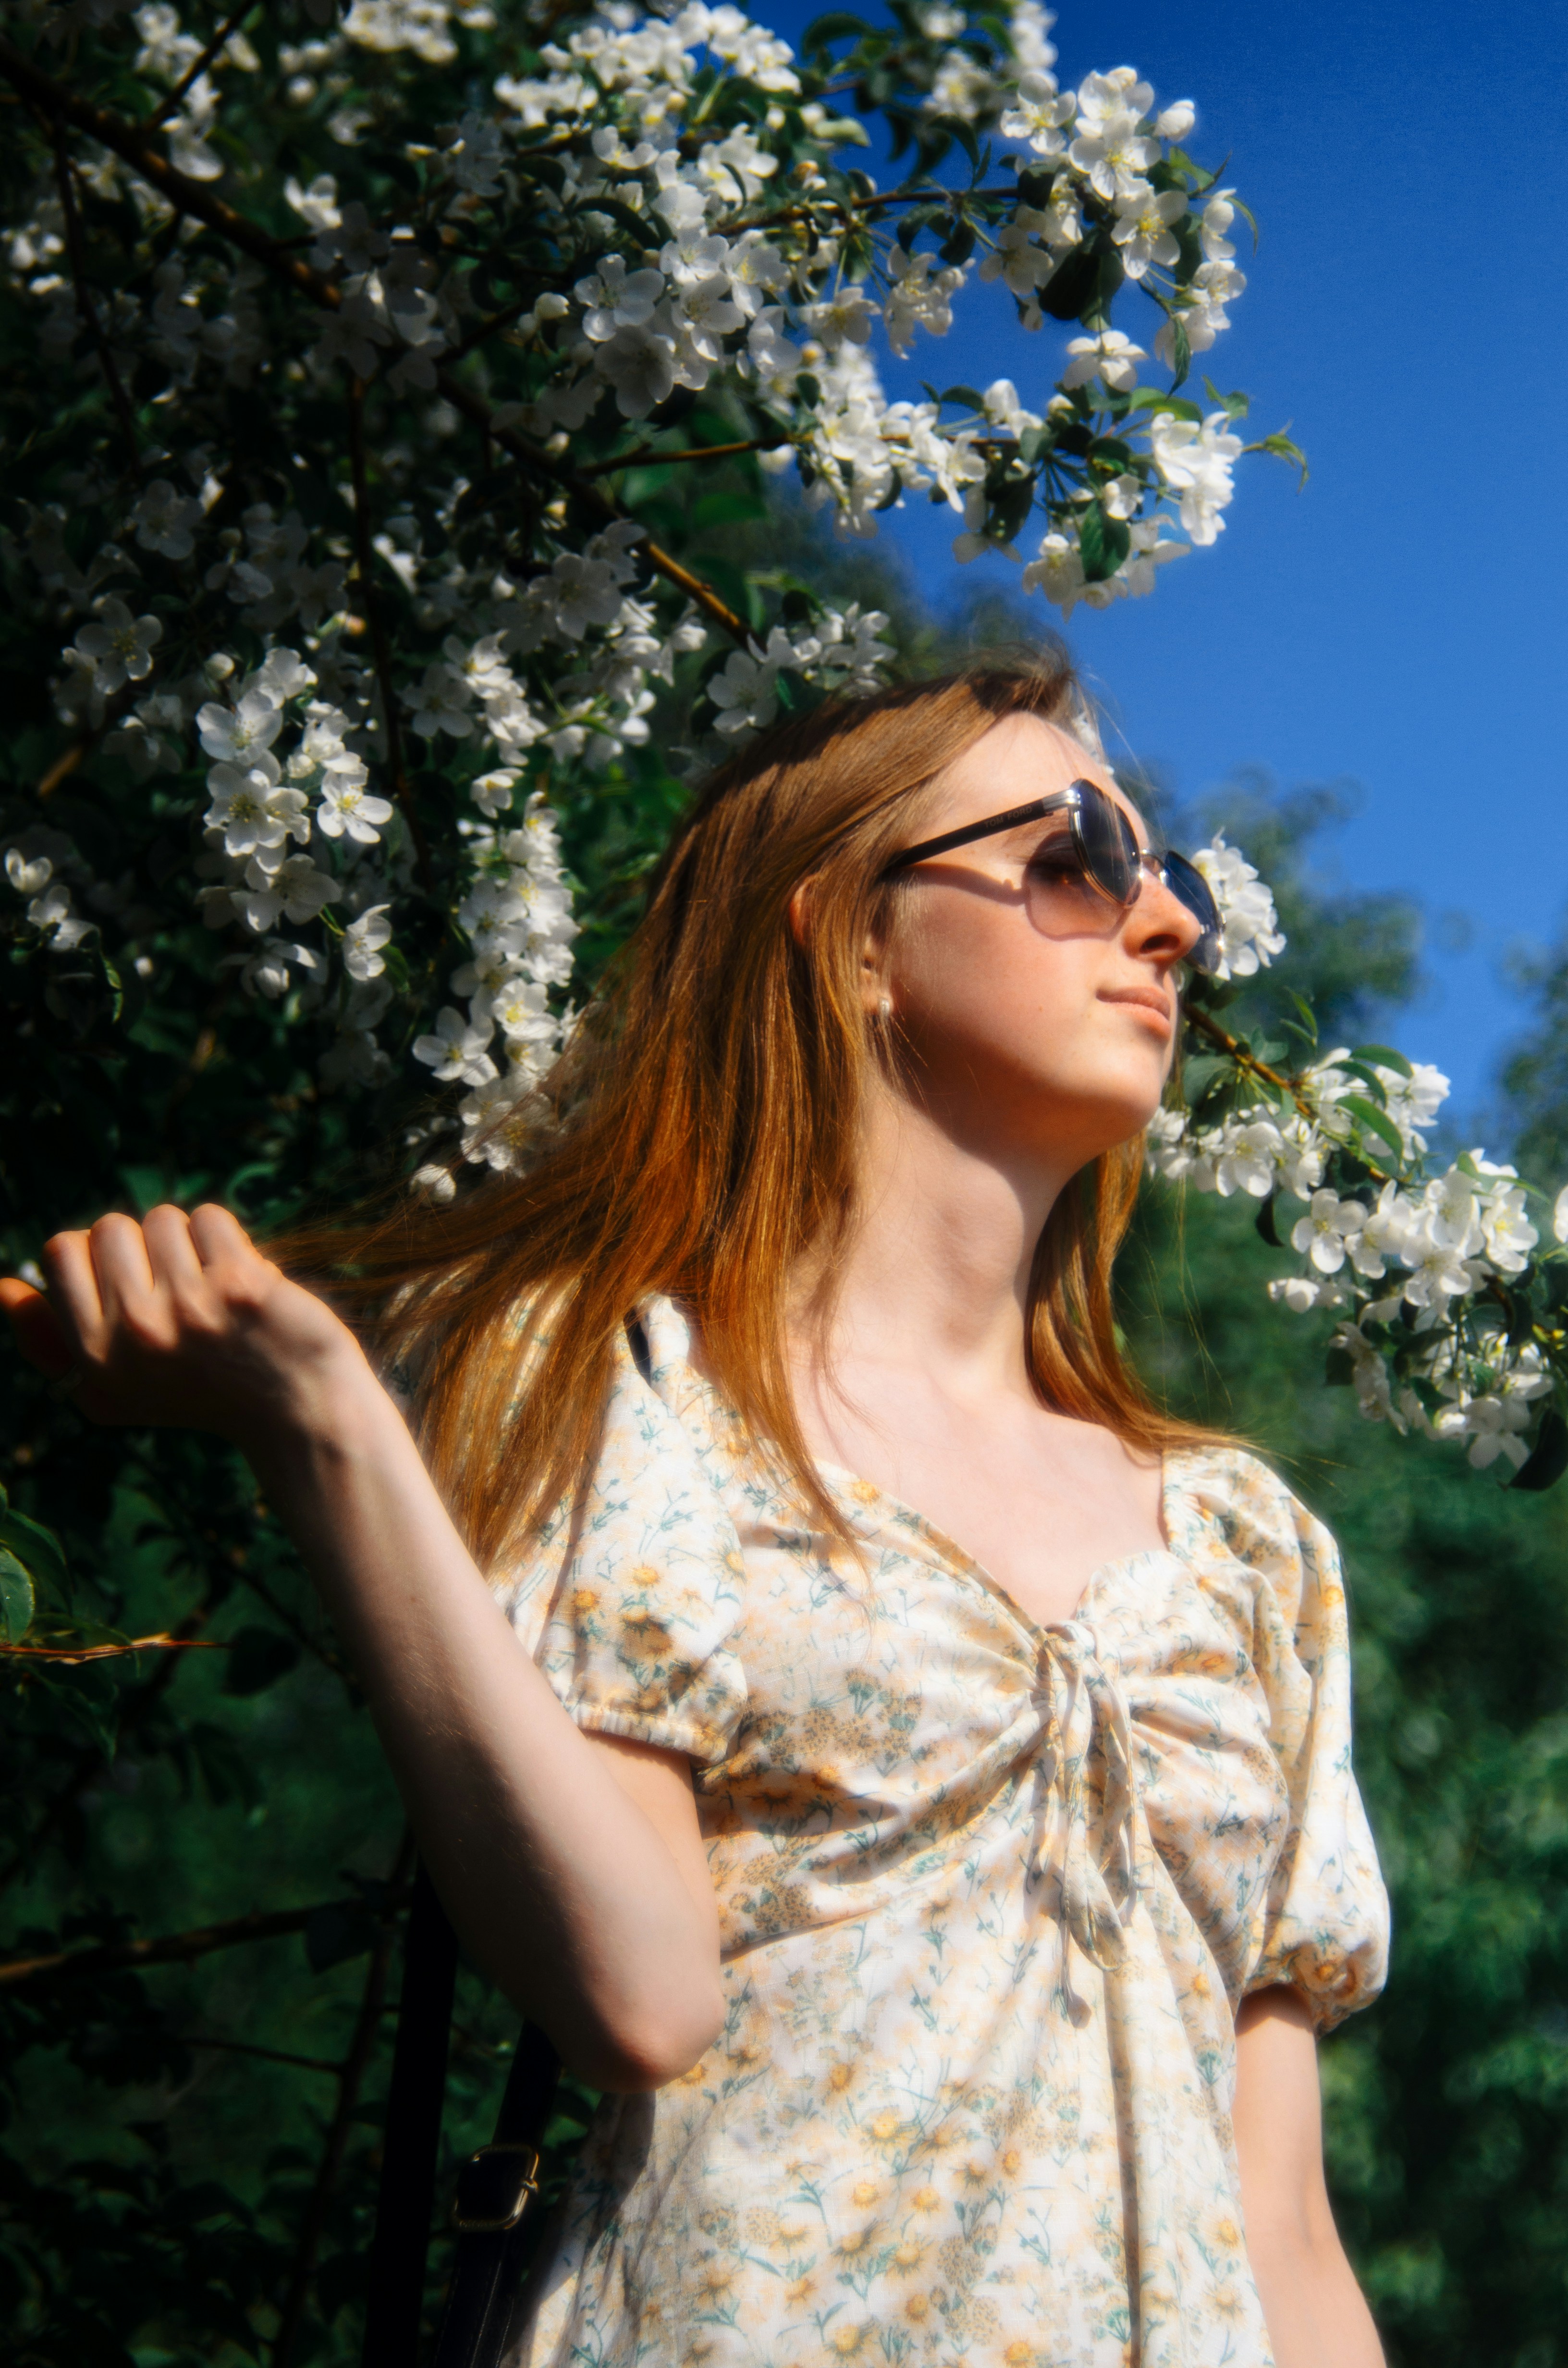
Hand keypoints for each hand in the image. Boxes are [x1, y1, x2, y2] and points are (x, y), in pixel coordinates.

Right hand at [0, 1204, 366, 1447]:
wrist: (300, 1414)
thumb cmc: (204, 1393)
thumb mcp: (115, 1386)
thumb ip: (52, 1338)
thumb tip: (3, 1286)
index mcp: (95, 1355)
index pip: (61, 1250)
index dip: (98, 1256)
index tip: (132, 1286)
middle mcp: (134, 1332)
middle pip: (110, 1226)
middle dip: (146, 1247)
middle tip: (179, 1293)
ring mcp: (188, 1308)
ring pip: (164, 1217)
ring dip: (191, 1244)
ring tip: (214, 1292)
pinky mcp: (240, 1286)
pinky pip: (212, 1218)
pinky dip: (230, 1241)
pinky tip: (247, 1284)